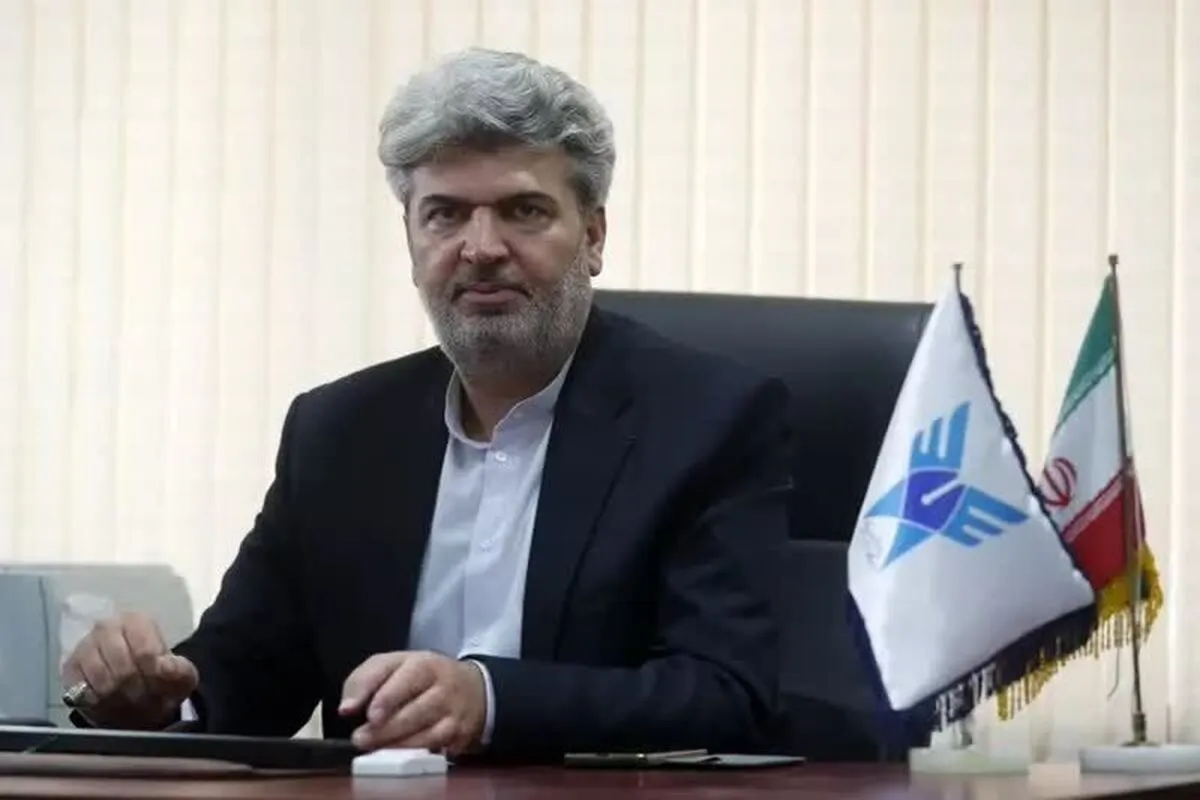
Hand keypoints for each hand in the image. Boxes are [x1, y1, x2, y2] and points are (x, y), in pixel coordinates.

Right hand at [60, 611, 198, 729]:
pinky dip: (99, 705)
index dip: (155, 677)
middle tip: (146, 706)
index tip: (161, 691)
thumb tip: (166, 669)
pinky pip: (82, 691)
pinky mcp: (69, 668)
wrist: (132, 683)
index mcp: (137, 622)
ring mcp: (85, 646)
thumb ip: (180, 670)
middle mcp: (107, 628)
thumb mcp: (180, 673)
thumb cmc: (158, 675)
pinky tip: (111, 708)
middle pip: (123, 669)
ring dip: (119, 702)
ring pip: (101, 682)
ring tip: (131, 709)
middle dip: (137, 693)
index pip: (145, 653)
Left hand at [338, 651, 485, 755]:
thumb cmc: (421, 676)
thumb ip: (365, 680)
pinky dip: (415, 755)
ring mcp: (455, 713)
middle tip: (360, 738)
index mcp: (425, 664)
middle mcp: (444, 687)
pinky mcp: (461, 736)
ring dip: (397, 745)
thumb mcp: (393, 664)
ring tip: (373, 748)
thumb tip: (346, 708)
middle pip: (416, 711)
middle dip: (385, 729)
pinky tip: (398, 755)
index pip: (407, 678)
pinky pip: (437, 750)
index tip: (370, 714)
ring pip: (426, 734)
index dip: (388, 697)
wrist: (472, 687)